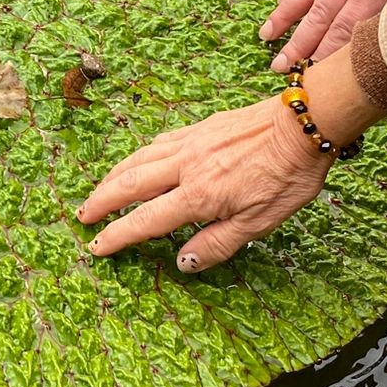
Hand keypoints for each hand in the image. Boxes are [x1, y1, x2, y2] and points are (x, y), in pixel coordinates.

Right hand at [75, 96, 332, 270]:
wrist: (302, 124)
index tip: (97, 246)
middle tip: (84, 215)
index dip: (117, 236)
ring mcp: (190, 143)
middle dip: (102, 202)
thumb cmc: (287, 177)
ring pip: (139, 159)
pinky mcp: (199, 128)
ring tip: (100, 191)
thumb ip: (217, 244)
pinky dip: (139, 155)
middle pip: (130, 185)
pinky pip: (158, 143)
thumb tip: (181, 262)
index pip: (146, 221)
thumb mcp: (259, 223)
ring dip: (113, 177)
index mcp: (199, 196)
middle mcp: (186, 167)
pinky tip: (138, 161)